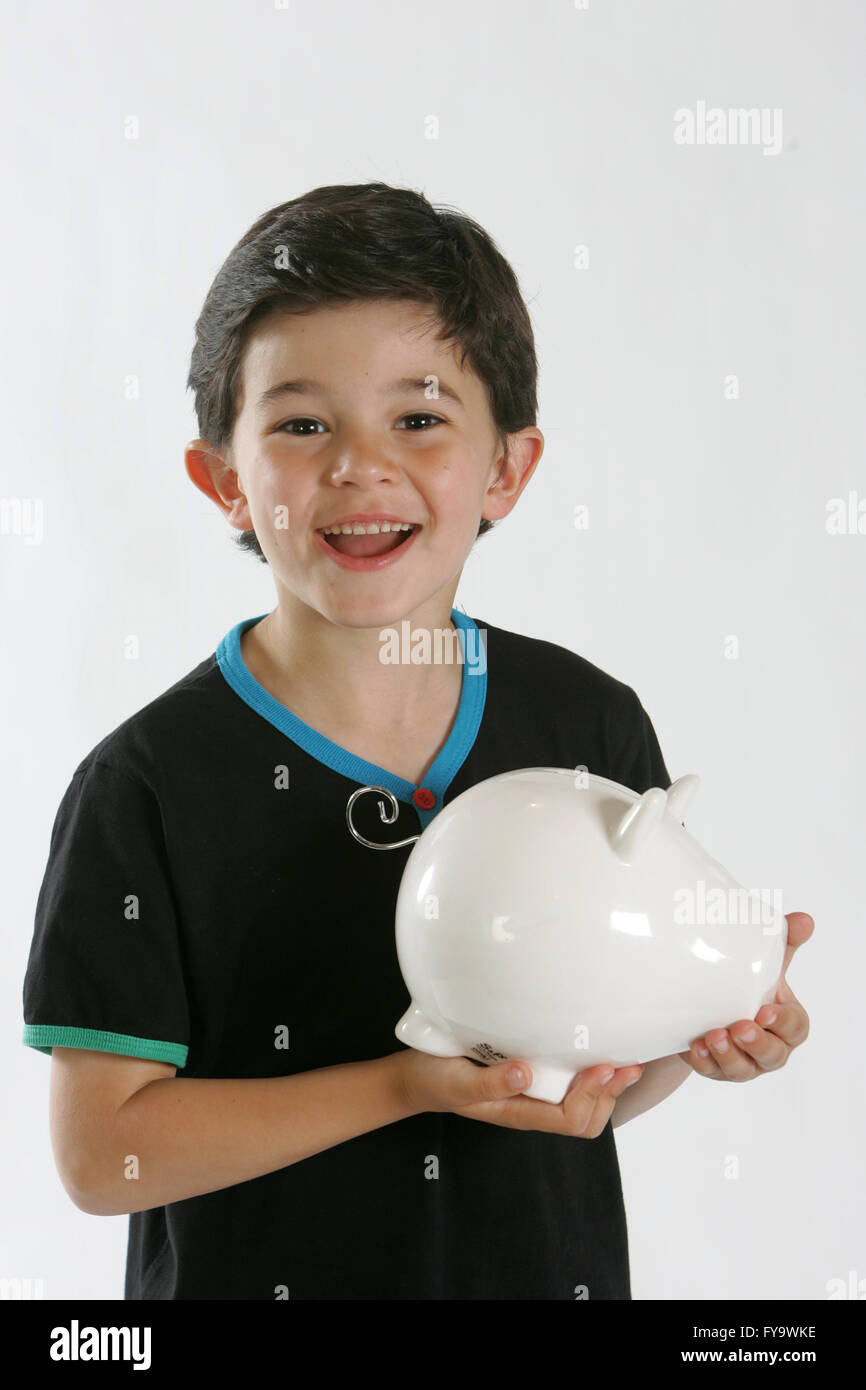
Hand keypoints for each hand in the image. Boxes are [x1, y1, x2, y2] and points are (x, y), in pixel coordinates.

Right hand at [395, 1047, 644, 1137]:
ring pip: (584, 1106)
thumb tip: (525, 1073)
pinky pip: (569, 1086)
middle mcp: (531, 1107)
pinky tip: (592, 1054)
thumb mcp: (458, 1082)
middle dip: (610, 1093)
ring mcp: (532, 1095)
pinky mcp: (530, 1078)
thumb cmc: (437, 1079)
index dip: (592, 1094)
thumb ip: (490, 1082)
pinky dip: (589, 1074)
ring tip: (621, 1061)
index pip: (569, 1118)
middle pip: (586, 1118)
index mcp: (518, 1111)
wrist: (418, 1077)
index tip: (604, 1065)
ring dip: (605, 1086)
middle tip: (628, 1064)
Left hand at [678, 911, 812, 1079]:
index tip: (765, 1012)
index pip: (795, 1028)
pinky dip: (705, 1062)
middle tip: (740, 1027)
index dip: (783, 1023)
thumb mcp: (763, 963)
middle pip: (773, 1055)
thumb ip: (783, 942)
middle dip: (756, 1043)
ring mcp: (744, 1062)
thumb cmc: (744, 983)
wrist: (706, 1004)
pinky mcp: (716, 1068)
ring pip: (743, 1069)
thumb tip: (803, 920)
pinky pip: (712, 1072)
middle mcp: (769, 1047)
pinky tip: (695, 1049)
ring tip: (713, 1037)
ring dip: (729, 1055)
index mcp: (786, 1022)